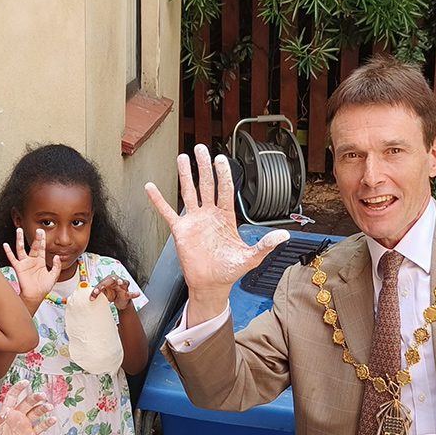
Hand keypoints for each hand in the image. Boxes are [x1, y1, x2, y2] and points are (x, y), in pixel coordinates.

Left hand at [0, 380, 56, 434]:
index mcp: (7, 412)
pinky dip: (47, 423)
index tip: (25, 382)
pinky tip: (52, 419)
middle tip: (41, 395)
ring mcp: (24, 424)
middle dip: (35, 397)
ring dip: (43, 408)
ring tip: (48, 406)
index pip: (13, 396)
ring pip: (36, 412)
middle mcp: (17, 416)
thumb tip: (5, 411)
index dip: (19, 388)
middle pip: (28, 402)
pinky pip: (40, 426)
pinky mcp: (30, 434)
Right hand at [4, 228, 60, 304]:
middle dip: (36, 238)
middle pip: (33, 246)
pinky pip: (12, 258)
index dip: (42, 240)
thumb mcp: (53, 276)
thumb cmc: (43, 288)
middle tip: (38, 230)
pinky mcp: (18, 268)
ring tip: (19, 231)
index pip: (42, 248)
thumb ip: (57, 266)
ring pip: (21, 249)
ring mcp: (24, 263)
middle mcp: (32, 261)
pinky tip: (5, 245)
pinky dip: (8, 252)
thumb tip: (57, 257)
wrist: (35, 296)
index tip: (42, 232)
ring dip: (20, 240)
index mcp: (40, 262)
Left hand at [90, 275, 138, 310]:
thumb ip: (97, 293)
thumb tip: (90, 296)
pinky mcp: (127, 293)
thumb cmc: (111, 294)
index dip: (97, 288)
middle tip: (99, 289)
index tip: (93, 295)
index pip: (102, 282)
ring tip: (120, 282)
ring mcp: (123, 287)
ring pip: (122, 282)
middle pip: (111, 280)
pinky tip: (137, 294)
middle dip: (104, 284)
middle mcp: (117, 280)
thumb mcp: (103, 293)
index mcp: (109, 279)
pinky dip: (134, 294)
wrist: (119, 302)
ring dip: (121, 282)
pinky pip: (131, 293)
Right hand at [145, 144, 288, 320]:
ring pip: (189, 192)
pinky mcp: (180, 230)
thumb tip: (284, 236)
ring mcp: (194, 221)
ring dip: (186, 175)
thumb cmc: (229, 271)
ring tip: (183, 158)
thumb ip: (265, 245)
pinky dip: (159, 200)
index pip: (225, 190)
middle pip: (206, 185)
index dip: (223, 174)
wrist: (211, 285)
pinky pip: (167, 212)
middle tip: (201, 149)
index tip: (220, 159)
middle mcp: (209, 215)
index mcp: (226, 217)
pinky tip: (151, 188)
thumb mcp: (250, 258)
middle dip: (204, 166)